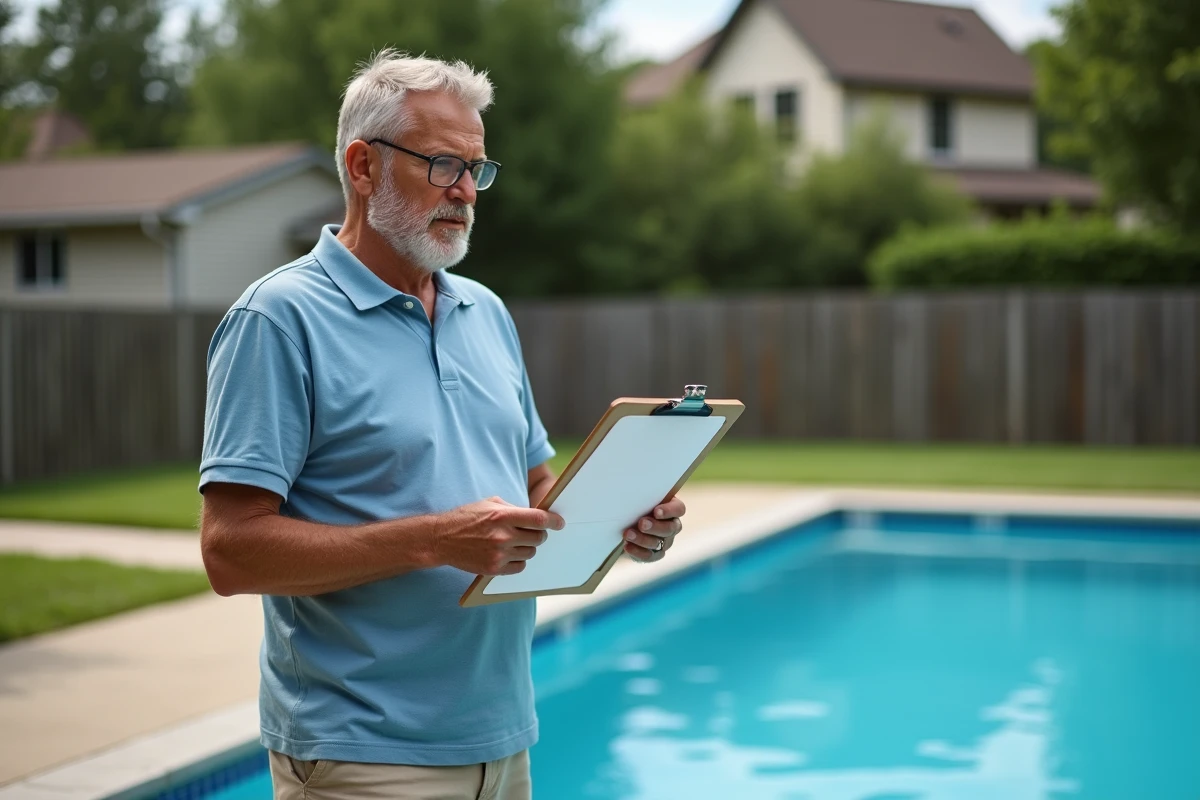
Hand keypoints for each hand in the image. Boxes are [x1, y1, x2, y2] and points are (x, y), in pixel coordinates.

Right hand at [436, 497, 564, 575]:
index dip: (553, 521)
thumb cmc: (466, 517)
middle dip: (538, 534)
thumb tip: (536, 516)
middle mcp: (502, 535)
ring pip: (530, 553)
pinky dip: (518, 561)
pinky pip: (520, 567)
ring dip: (528, 548)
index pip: (539, 519)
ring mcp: (498, 554)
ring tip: (515, 542)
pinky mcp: (494, 569)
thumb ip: (513, 509)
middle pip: (538, 538)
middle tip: (531, 532)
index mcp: (502, 515)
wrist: (441, 539)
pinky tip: (509, 554)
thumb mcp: (490, 503)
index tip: (559, 523)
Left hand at [623, 496, 685, 563]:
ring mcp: (665, 541)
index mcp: (672, 508)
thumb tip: (630, 483)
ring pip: (659, 543)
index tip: (656, 511)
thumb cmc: (636, 504)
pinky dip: (638, 552)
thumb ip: (641, 492)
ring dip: (643, 539)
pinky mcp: (655, 554)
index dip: (669, 511)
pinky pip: (650, 556)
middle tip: (641, 523)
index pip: (679, 509)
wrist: (626, 522)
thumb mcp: (639, 495)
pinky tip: (627, 546)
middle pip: (671, 528)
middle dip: (655, 526)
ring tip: (628, 534)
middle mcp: (672, 526)